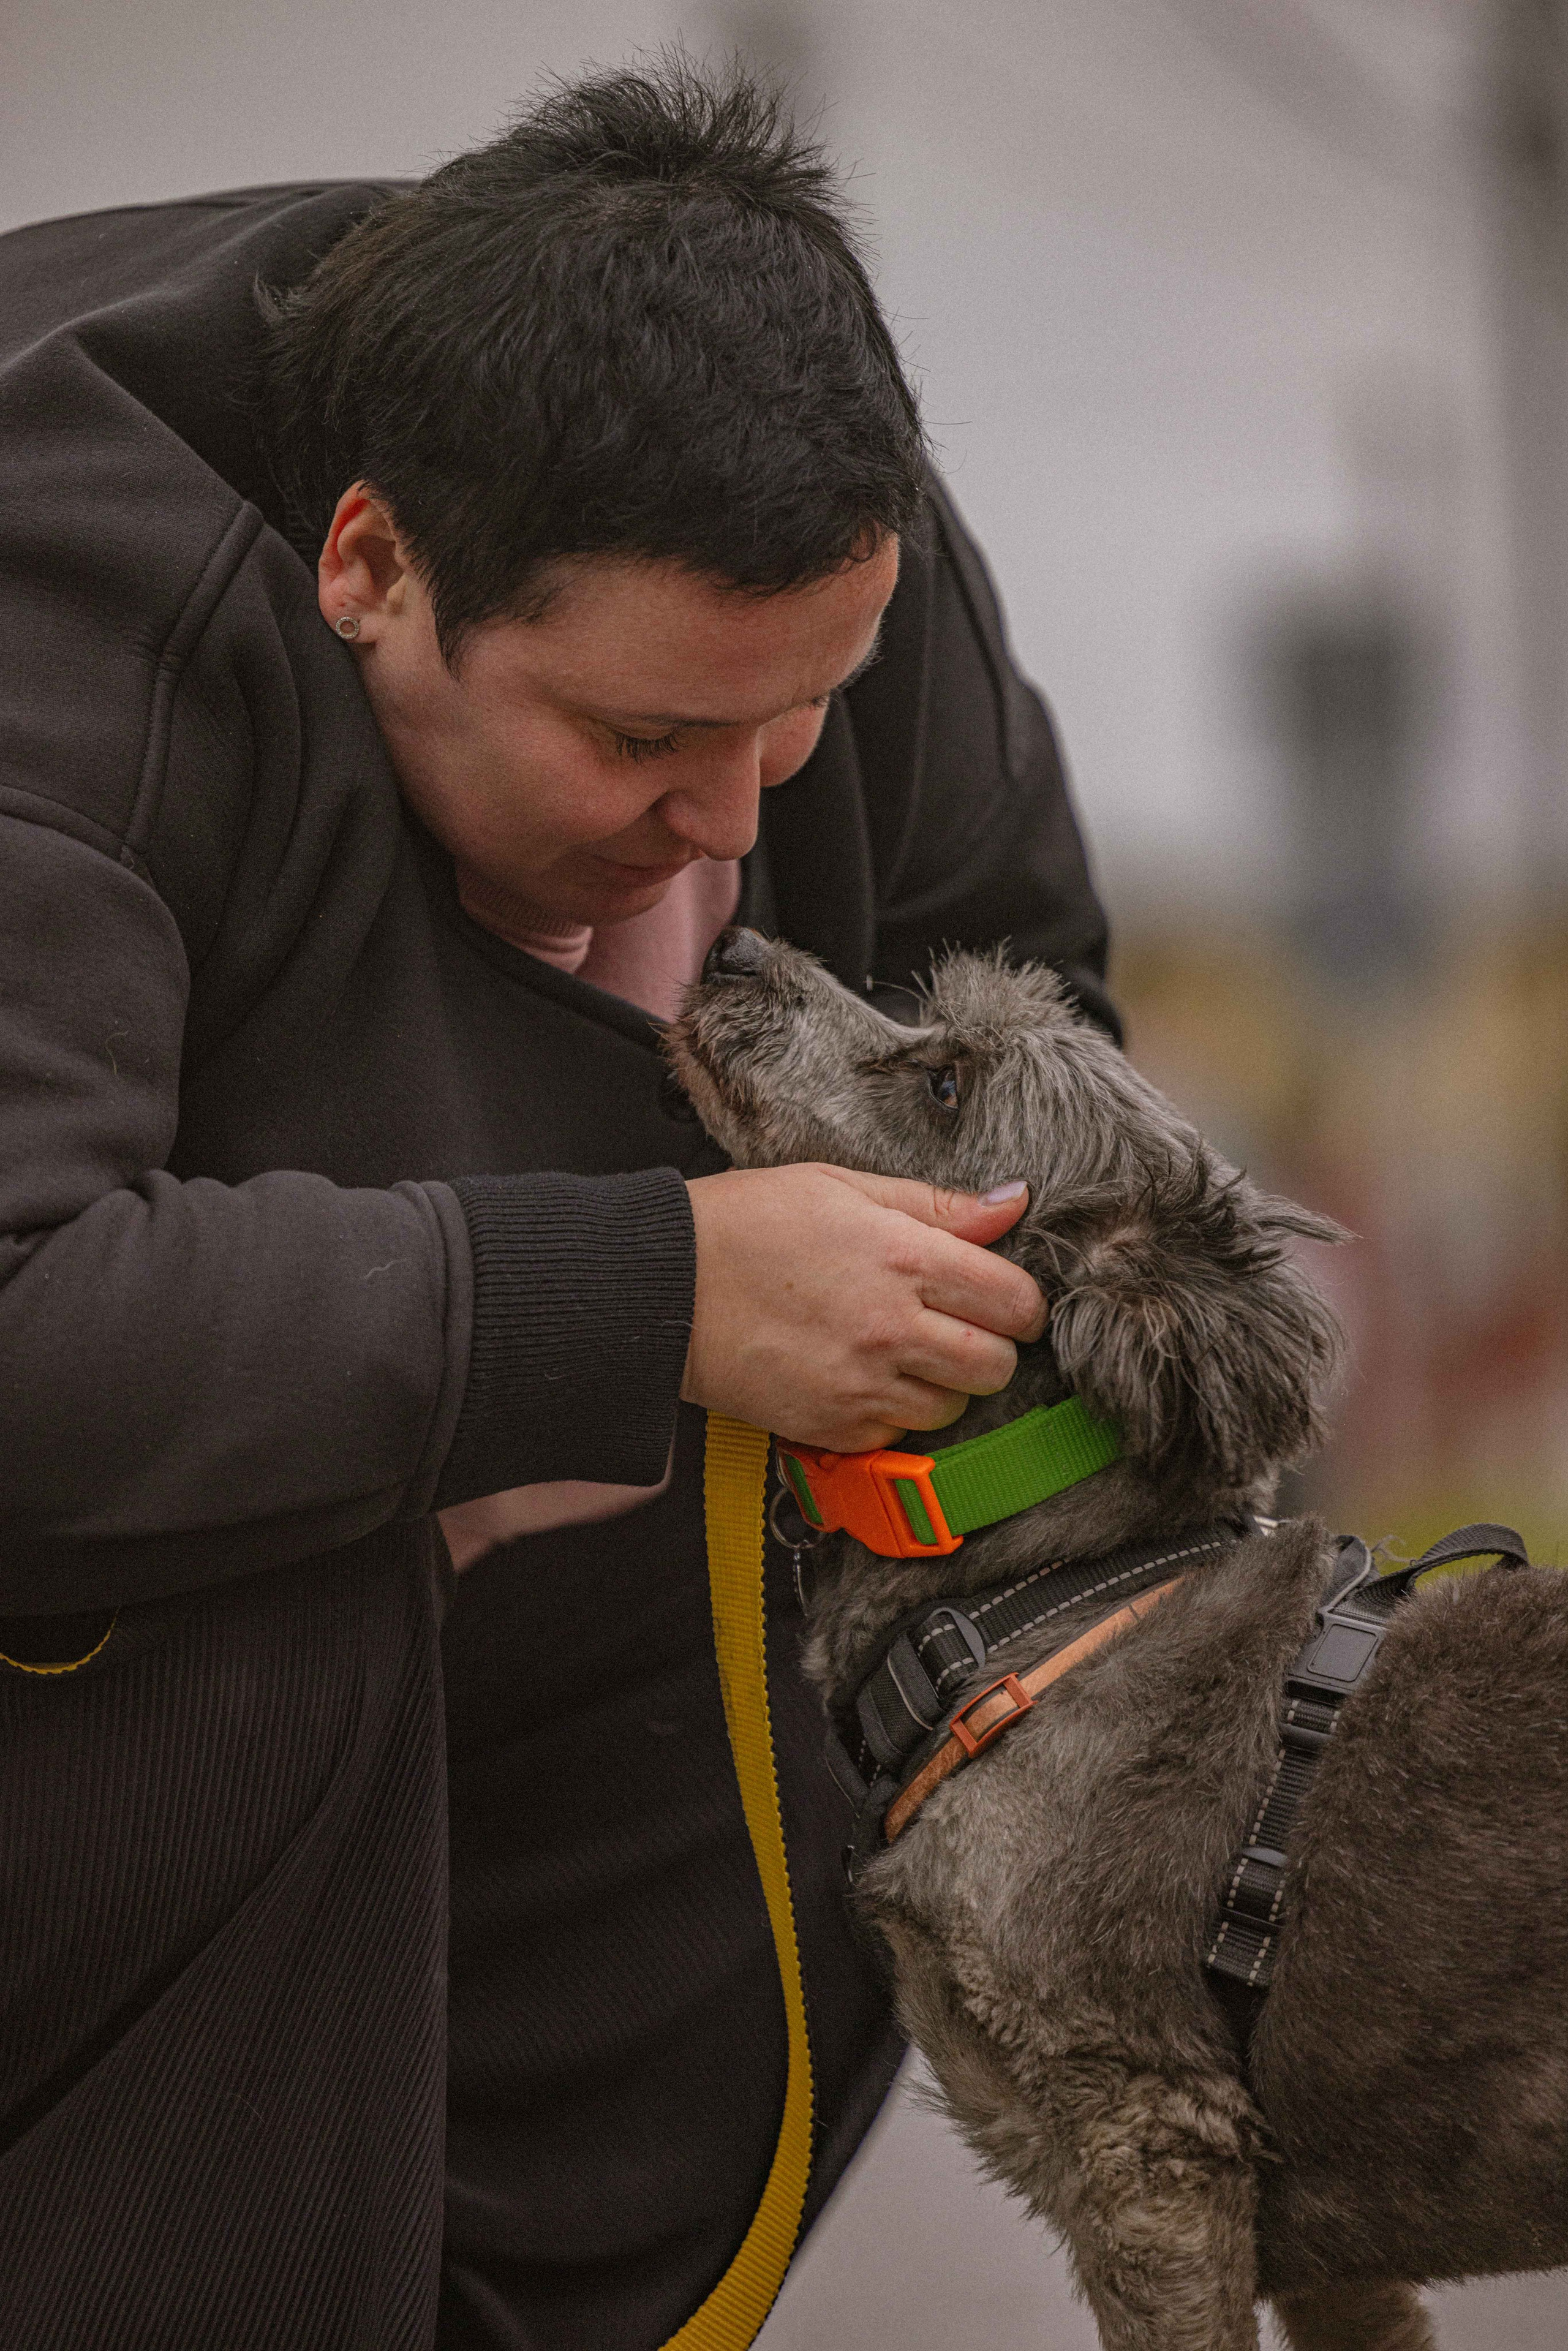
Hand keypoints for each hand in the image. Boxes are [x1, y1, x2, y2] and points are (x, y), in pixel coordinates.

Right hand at [681, 1164, 1045, 1451]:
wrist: (663, 1286)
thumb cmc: (747, 1223)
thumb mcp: (843, 1186)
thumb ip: (937, 1205)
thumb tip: (1014, 1204)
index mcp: (905, 1258)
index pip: (1016, 1300)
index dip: (1021, 1302)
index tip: (1005, 1300)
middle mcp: (893, 1328)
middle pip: (997, 1364)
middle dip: (991, 1347)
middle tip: (958, 1328)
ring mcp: (863, 1385)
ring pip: (953, 1408)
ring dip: (943, 1385)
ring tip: (904, 1353)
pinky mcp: (832, 1428)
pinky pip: (898, 1437)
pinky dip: (892, 1415)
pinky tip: (863, 1378)